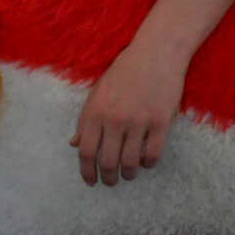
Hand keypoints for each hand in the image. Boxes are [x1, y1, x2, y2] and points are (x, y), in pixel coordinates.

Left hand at [71, 36, 186, 186]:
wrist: (156, 53)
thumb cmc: (123, 73)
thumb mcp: (96, 94)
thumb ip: (85, 121)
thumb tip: (74, 144)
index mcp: (94, 114)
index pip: (85, 152)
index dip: (86, 171)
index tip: (90, 181)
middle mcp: (114, 120)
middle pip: (107, 162)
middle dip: (108, 178)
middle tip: (110, 182)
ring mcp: (139, 121)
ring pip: (130, 161)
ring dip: (129, 174)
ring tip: (129, 175)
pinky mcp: (161, 121)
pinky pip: (153, 153)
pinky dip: (149, 164)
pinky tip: (146, 163)